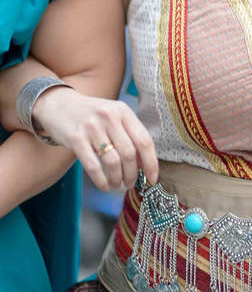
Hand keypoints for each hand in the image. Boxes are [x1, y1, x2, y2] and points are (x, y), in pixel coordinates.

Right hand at [33, 86, 158, 190]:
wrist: (58, 105)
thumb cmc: (91, 116)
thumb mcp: (112, 116)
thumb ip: (128, 134)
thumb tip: (143, 164)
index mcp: (123, 111)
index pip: (144, 140)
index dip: (151, 163)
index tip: (152, 179)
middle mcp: (110, 117)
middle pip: (129, 153)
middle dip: (133, 174)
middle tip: (130, 184)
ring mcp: (92, 127)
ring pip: (113, 162)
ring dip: (118, 179)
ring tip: (117, 185)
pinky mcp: (76, 138)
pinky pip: (93, 166)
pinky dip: (102, 181)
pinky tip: (104, 186)